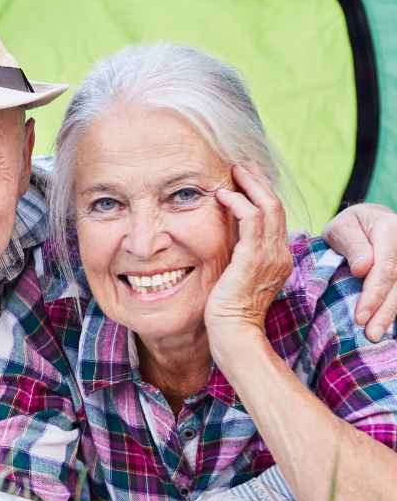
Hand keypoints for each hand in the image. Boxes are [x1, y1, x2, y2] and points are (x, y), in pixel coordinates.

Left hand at [205, 166, 291, 362]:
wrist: (234, 334)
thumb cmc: (227, 312)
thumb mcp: (235, 277)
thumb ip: (236, 256)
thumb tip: (222, 238)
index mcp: (277, 258)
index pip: (274, 217)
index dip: (260, 195)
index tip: (243, 180)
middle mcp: (279, 254)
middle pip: (275, 205)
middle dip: (258, 182)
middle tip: (239, 166)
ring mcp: (270, 255)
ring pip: (268, 206)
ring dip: (249, 185)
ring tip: (232, 172)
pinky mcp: (253, 258)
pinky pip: (252, 219)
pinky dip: (238, 202)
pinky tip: (222, 195)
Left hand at [324, 202, 396, 341]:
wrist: (371, 221)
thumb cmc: (351, 226)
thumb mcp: (342, 227)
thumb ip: (352, 245)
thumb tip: (362, 269)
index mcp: (390, 230)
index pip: (385, 268)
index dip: (374, 295)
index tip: (360, 316)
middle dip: (384, 311)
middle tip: (370, 334)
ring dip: (391, 315)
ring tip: (376, 335)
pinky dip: (394, 310)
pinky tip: (386, 326)